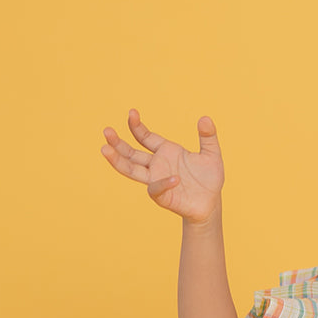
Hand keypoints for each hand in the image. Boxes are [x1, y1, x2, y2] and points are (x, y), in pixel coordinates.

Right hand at [100, 109, 223, 222]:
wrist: (211, 204)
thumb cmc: (209, 179)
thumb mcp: (212, 154)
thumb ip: (208, 137)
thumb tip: (205, 118)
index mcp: (165, 151)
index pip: (145, 137)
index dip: (136, 126)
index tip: (132, 113)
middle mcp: (156, 165)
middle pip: (131, 153)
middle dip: (118, 143)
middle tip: (106, 131)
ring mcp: (157, 180)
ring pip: (132, 170)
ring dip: (118, 161)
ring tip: (104, 150)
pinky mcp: (163, 197)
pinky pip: (157, 189)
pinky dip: (164, 183)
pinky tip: (174, 178)